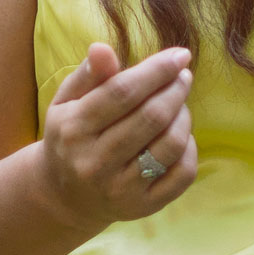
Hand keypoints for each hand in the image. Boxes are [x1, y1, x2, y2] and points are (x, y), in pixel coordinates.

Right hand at [37, 43, 194, 229]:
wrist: (63, 196)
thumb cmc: (70, 135)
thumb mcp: (68, 101)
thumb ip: (89, 75)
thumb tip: (102, 48)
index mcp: (73, 129)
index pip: (123, 92)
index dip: (157, 70)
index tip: (180, 55)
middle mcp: (94, 163)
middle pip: (152, 118)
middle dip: (176, 90)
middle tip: (183, 76)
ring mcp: (120, 189)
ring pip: (170, 145)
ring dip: (184, 116)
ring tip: (179, 103)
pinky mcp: (142, 207)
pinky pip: (182, 175)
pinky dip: (190, 149)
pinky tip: (180, 135)